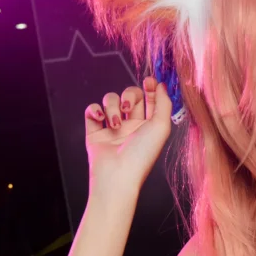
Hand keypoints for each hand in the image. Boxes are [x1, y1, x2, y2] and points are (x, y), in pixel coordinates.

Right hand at [83, 78, 172, 198]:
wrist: (117, 175)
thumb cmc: (142, 155)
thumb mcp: (161, 127)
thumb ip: (164, 103)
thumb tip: (162, 85)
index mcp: (148, 126)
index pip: (149, 99)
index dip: (150, 88)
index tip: (149, 80)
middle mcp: (131, 126)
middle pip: (129, 96)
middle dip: (129, 96)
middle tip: (128, 108)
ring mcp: (112, 128)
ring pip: (110, 100)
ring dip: (112, 107)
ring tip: (115, 124)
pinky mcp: (94, 131)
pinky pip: (92, 110)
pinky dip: (94, 110)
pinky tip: (100, 119)